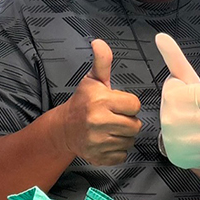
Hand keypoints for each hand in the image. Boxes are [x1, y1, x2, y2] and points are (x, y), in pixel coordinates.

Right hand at [55, 40, 141, 165]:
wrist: (64, 128)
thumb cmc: (83, 102)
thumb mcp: (93, 80)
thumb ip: (102, 61)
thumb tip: (99, 42)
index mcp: (100, 101)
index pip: (135, 105)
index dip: (128, 104)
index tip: (117, 104)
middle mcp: (98, 122)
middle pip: (135, 125)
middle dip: (128, 120)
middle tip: (114, 117)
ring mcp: (98, 141)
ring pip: (130, 140)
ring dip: (124, 135)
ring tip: (110, 128)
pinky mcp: (99, 156)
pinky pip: (123, 155)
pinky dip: (117, 149)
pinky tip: (107, 140)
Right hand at [155, 32, 199, 169]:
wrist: (182, 141)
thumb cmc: (186, 106)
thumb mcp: (184, 80)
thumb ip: (174, 58)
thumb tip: (160, 36)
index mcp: (172, 93)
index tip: (199, 99)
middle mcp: (170, 114)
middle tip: (199, 114)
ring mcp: (176, 135)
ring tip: (198, 127)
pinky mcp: (184, 153)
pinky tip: (196, 141)